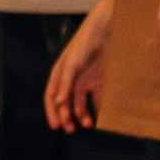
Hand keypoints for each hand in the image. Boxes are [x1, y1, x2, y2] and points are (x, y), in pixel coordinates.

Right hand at [45, 10, 108, 130]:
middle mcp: (71, 79)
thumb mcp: (72, 64)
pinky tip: (101, 116)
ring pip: (81, 102)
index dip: (52, 111)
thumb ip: (65, 83)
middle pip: (66, 102)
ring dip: (82, 114)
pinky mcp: (101, 79)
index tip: (56, 126)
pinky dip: (98, 107)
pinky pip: (98, 97)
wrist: (107, 29)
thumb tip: (58, 102)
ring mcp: (86, 79)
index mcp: (60, 74)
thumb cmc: (85, 42)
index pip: (52, 96)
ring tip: (88, 124)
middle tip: (71, 129)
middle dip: (66, 116)